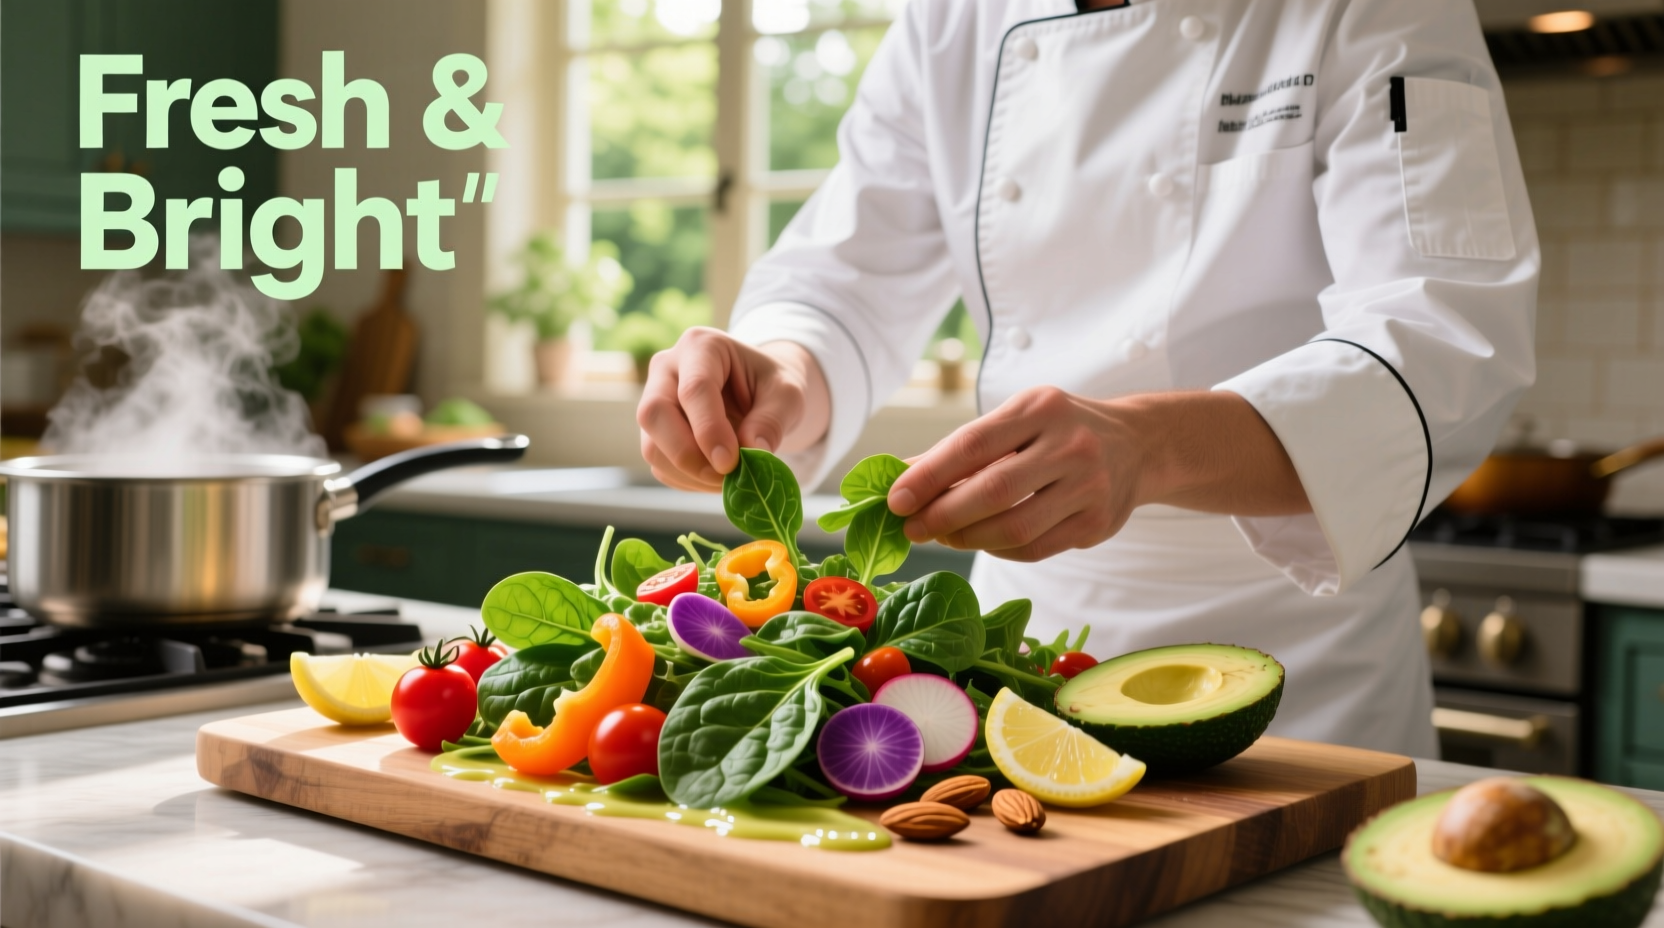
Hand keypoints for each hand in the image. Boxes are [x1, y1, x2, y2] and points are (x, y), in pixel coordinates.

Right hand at [635, 327, 829, 491]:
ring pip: (652, 446)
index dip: (709, 429)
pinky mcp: (655, 434)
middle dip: (687, 454)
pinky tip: (717, 478)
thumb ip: (772, 421)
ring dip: (690, 474)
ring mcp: (655, 402)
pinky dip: (688, 482)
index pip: (694, 389)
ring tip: (730, 480)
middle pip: (654, 414)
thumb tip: (752, 453)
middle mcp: (667, 369)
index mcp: (701, 346)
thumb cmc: (771, 385)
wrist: (759, 393)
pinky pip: (661, 466)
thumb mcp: (787, 395)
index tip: (731, 463)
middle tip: (725, 476)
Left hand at [885, 387, 1308, 560]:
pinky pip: (1034, 549)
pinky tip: (983, 540)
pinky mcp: (1097, 524)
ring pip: (1014, 528)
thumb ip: (962, 447)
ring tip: (945, 535)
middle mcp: (1070, 445)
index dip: (929, 475)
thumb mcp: (1016, 420)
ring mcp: (1089, 487)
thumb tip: (900, 476)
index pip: (973, 444)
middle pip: (993, 491)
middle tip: (912, 528)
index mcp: (1040, 408)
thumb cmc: (1058, 431)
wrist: (1138, 445)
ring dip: (968, 538)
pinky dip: (998, 549)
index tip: (896, 499)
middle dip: (943, 515)